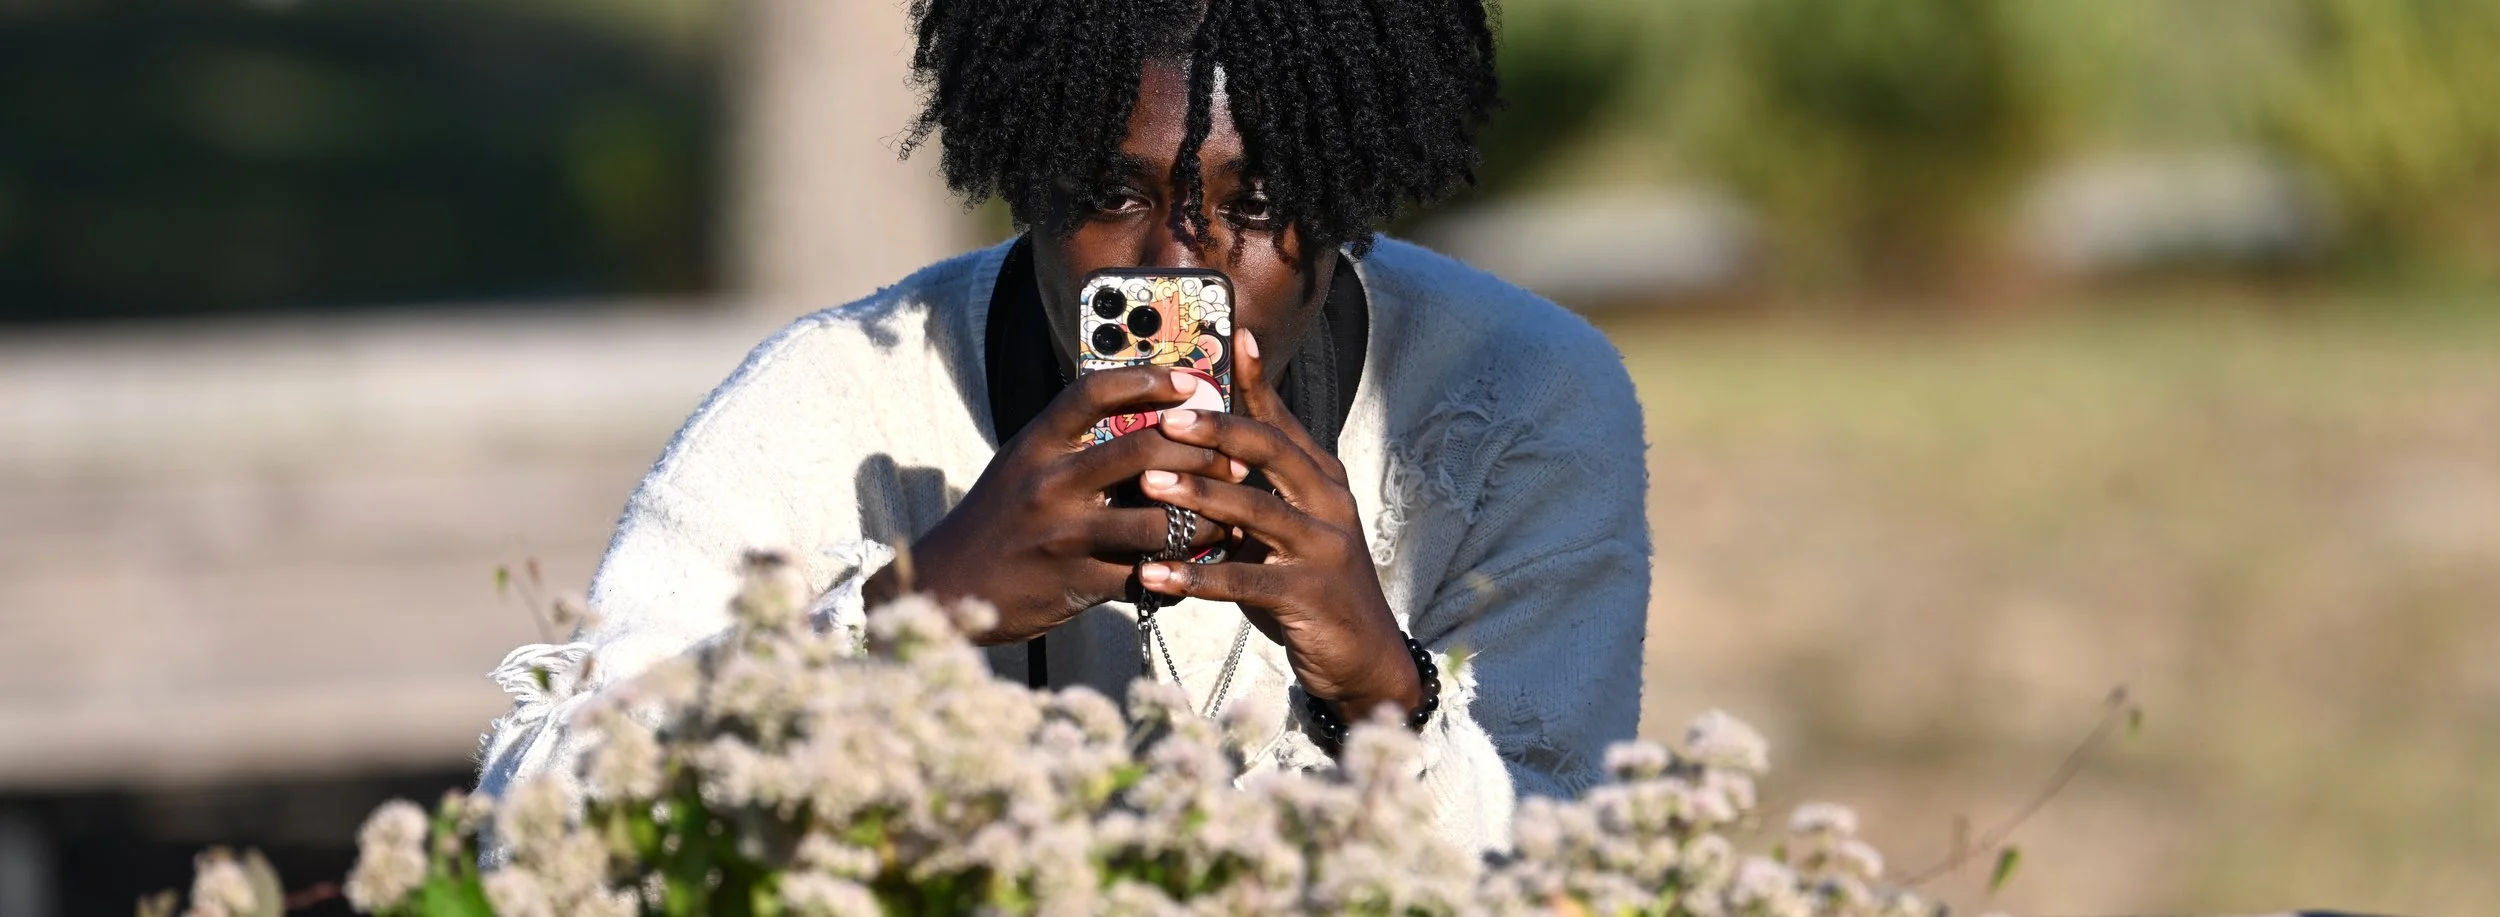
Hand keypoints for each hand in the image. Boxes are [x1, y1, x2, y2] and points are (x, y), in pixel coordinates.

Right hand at [865, 366, 1241, 643]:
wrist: (947, 586)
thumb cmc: (999, 519)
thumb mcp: (1024, 467)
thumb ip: (1074, 445)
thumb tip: (1148, 421)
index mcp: (1036, 443)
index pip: (1094, 391)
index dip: (1148, 379)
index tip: (1193, 379)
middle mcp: (1048, 482)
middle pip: (1141, 451)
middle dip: (1200, 454)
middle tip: (1234, 458)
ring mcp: (1063, 534)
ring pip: (1156, 521)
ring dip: (1204, 520)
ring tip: (1230, 517)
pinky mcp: (1076, 582)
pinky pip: (1145, 574)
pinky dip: (1178, 570)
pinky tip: (1201, 565)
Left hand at [1133, 330, 1424, 722]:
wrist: (1363, 656)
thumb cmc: (1308, 586)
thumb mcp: (1283, 530)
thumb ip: (1248, 494)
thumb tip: (1188, 457)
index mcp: (1320, 478)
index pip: (1281, 420)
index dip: (1255, 380)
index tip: (1230, 336)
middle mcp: (1328, 503)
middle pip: (1271, 451)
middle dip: (1217, 430)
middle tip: (1165, 418)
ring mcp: (1324, 547)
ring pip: (1257, 509)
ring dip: (1200, 494)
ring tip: (1148, 483)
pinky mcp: (1310, 594)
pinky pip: (1244, 580)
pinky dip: (1196, 577)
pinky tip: (1154, 574)